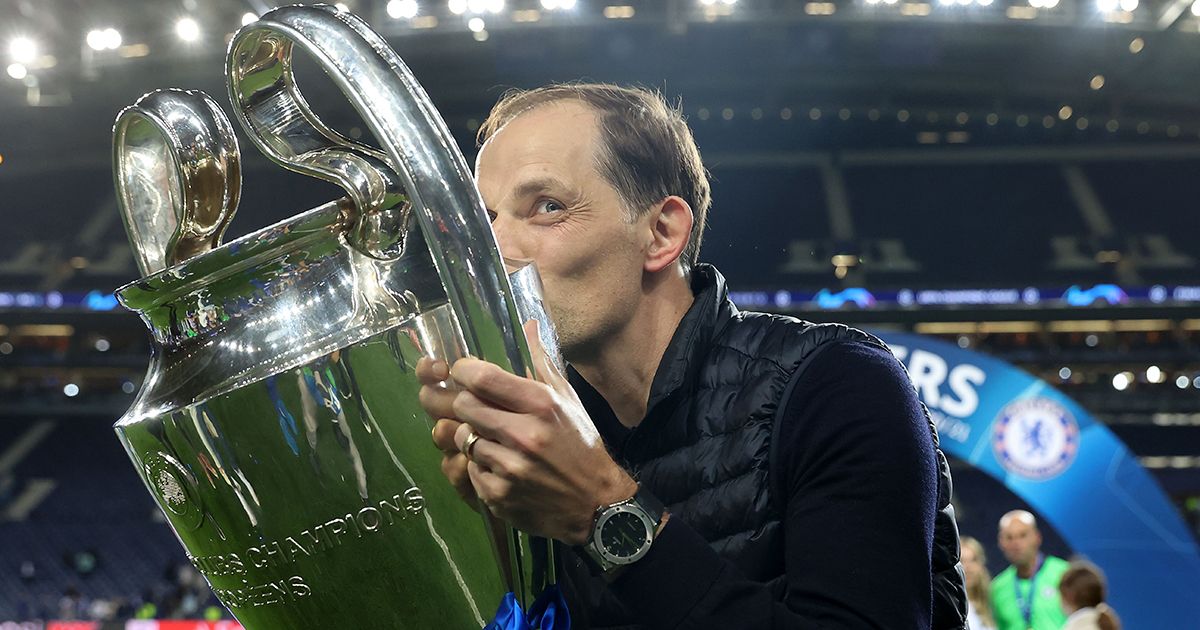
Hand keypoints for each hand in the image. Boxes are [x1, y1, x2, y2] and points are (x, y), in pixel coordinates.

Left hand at [417, 321, 636, 544]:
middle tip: (480, 410)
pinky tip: (502, 468)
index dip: (464, 372)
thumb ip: (543, 362)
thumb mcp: (568, 400)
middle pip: (464, 406)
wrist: (596, 504)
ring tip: (496, 442)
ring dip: (475, 438)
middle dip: (467, 404)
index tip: (464, 373)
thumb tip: (529, 324)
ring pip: (463, 439)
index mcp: (542, 405)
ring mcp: (510, 468)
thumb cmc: (581, 446)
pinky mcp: (499, 495)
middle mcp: (525, 435)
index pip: (481, 378)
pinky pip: (470, 470)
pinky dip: (481, 468)